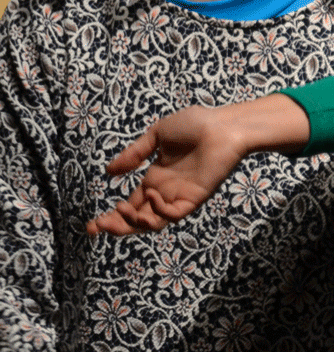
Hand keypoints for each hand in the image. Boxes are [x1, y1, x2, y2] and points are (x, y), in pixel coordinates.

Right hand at [87, 105, 247, 234]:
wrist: (223, 125)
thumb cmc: (196, 124)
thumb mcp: (157, 136)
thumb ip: (134, 155)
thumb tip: (109, 172)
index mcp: (156, 178)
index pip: (131, 204)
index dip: (112, 216)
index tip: (91, 225)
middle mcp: (166, 191)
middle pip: (138, 219)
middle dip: (116, 227)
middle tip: (97, 227)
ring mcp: (180, 196)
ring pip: (153, 223)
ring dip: (133, 223)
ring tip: (120, 212)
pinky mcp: (195, 198)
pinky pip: (174, 215)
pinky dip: (159, 211)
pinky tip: (152, 195)